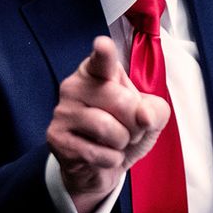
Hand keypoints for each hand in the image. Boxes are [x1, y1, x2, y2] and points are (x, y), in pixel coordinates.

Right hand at [46, 36, 170, 212]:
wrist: (99, 168)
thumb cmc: (123, 132)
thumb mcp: (149, 117)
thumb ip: (155, 110)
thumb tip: (144, 116)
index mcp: (96, 71)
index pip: (102, 60)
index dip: (104, 52)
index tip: (103, 44)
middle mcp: (75, 85)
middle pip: (121, 101)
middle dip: (135, 123)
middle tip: (127, 129)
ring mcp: (63, 111)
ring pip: (109, 129)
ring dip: (122, 143)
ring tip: (115, 142)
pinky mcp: (56, 138)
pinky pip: (98, 153)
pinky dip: (111, 159)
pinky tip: (102, 155)